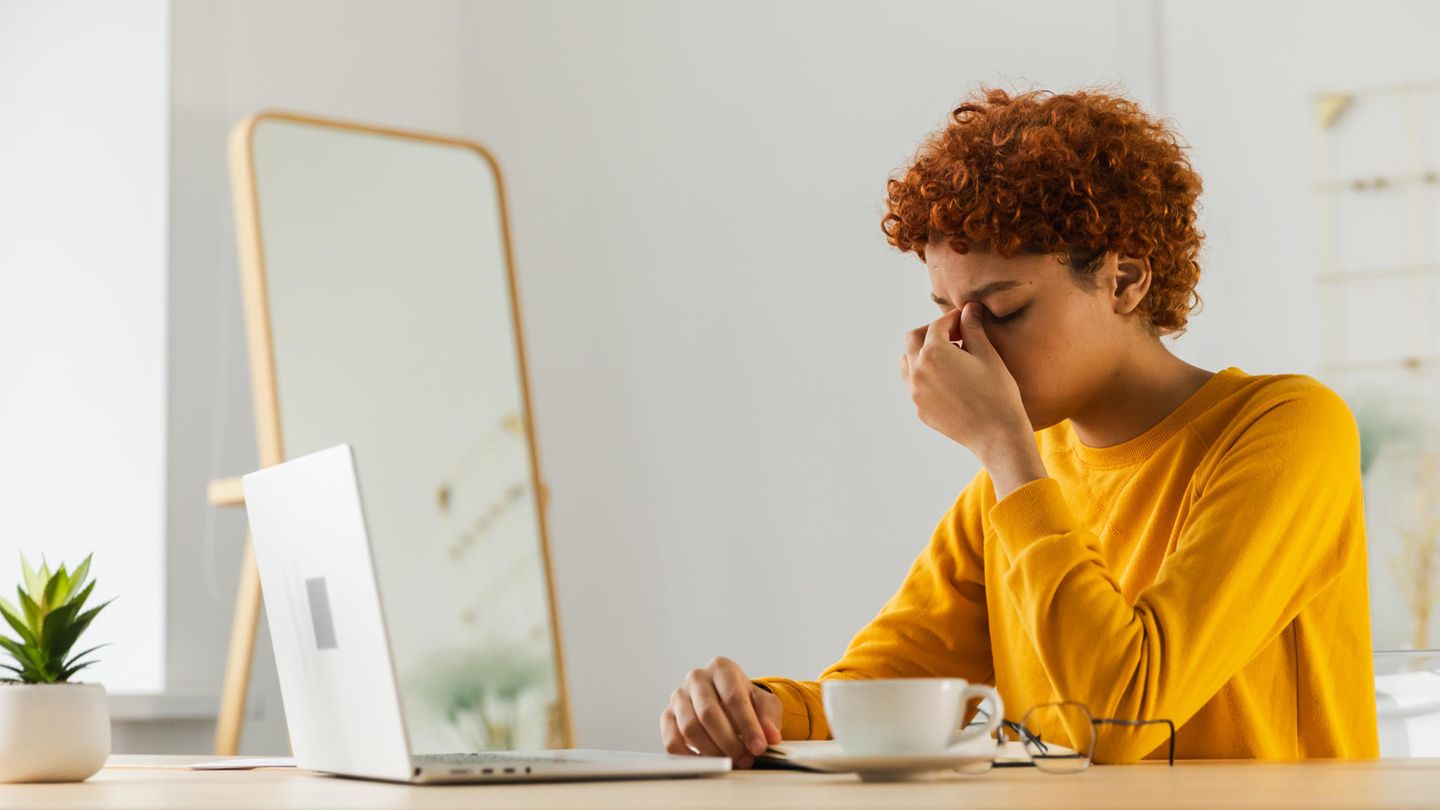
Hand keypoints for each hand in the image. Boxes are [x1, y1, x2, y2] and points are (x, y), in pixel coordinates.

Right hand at [660, 656, 782, 768]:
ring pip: (689, 727)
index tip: (759, 747)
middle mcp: (697, 678)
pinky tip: (708, 764)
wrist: (726, 701)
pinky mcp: (667, 716)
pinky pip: (672, 740)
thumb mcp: (765, 704)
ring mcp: (679, 696)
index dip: (748, 725)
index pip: (734, 697)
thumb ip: (769, 719)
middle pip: (708, 713)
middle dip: (729, 742)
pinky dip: (688, 757)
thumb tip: (771, 737)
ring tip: (730, 763)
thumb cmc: (746, 700)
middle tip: (746, 760)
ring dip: (711, 751)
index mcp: (722, 668)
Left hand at [900, 302, 1046, 496]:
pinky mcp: (920, 409)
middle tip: (954, 335)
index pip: (937, 325)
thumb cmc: (997, 393)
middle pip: (913, 340)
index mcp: (933, 353)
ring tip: (948, 356)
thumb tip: (969, 308)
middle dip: (931, 332)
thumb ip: (973, 328)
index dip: (953, 319)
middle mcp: (917, 372)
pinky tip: (948, 379)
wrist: (997, 435)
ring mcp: (915, 393)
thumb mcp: (987, 355)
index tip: (966, 319)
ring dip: (922, 353)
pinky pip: (915, 385)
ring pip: (907, 362)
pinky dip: (925, 375)